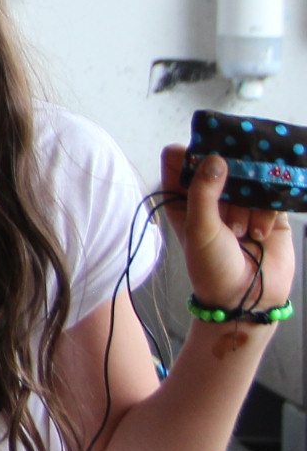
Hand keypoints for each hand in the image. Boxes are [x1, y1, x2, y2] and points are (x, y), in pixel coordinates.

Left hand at [165, 146, 297, 323]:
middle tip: (233, 195)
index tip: (204, 160)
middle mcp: (212, 194)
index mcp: (182, 195)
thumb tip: (215, 158)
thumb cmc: (212, 266)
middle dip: (228, 177)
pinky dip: (265, 213)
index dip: (189, 153)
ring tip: (241, 232)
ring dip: (247, 204)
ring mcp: (241, 200)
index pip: (179, 158)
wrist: (247, 297)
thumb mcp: (199, 228)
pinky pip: (271, 195)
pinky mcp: (268, 210)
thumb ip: (203, 192)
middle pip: (219, 161)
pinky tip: (259, 234)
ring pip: (248, 177)